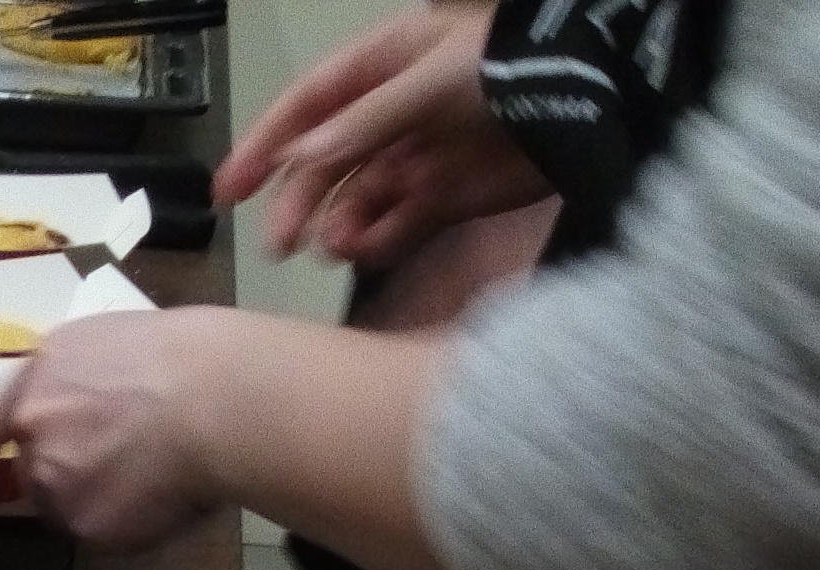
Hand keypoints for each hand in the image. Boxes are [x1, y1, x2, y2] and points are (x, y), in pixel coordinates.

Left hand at [0, 309, 228, 548]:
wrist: (214, 397)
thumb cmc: (184, 357)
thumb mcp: (112, 343)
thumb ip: (76, 381)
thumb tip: (81, 410)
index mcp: (39, 375)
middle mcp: (32, 427)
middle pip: (35, 469)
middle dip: (68, 473)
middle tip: (122, 463)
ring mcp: (54, 480)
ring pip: (67, 505)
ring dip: (98, 500)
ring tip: (153, 475)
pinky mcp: (83, 523)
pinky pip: (100, 534)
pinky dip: (127, 526)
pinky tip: (162, 497)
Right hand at [214, 4, 543, 271]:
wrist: (591, 99)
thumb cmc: (511, 68)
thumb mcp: (432, 79)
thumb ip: (366, 122)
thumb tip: (303, 160)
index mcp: (383, 68)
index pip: (307, 107)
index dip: (265, 145)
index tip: (228, 191)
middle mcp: (393, 116)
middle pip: (325, 164)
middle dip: (298, 202)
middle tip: (279, 244)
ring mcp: (418, 160)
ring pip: (356, 202)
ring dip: (336, 227)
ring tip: (332, 249)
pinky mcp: (445, 201)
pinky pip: (395, 227)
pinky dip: (375, 243)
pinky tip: (363, 252)